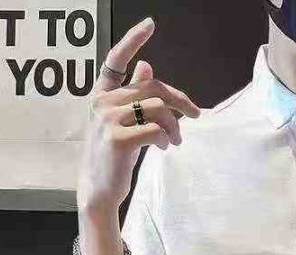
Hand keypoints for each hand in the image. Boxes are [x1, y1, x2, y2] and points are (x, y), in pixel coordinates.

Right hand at [76, 16, 201, 217]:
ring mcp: (107, 119)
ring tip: (175, 141)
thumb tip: (147, 66)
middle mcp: (101, 102)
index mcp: (101, 95)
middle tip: (195, 114)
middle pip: (151, 86)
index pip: (115, 59)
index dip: (132, 40)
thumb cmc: (114, 156)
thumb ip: (133, 96)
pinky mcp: (118, 138)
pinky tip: (165, 147)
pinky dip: (167, 138)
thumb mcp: (123, 122)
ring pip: (157, 108)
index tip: (150, 24)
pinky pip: (156, 129)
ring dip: (174, 125)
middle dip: (179, 99)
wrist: (100, 189)